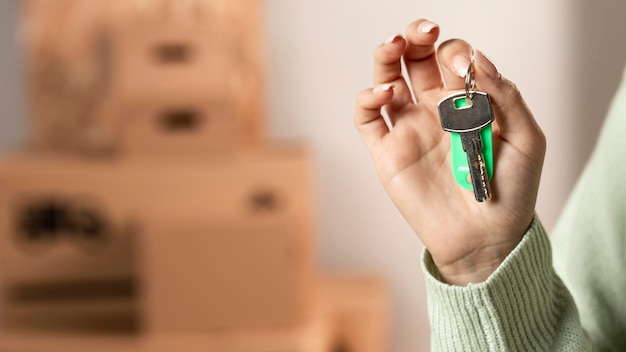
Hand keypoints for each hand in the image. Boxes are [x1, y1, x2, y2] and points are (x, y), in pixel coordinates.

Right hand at [354, 19, 545, 284]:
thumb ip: (506, 97)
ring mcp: (408, 130)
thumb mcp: (526, 139)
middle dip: (417, 37)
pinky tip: (383, 93)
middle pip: (415, 59)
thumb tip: (478, 62)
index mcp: (467, 103)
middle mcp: (434, 111)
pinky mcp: (386, 153)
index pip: (453, 59)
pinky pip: (367, 119)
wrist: (486, 238)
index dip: (456, 52)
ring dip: (385, 56)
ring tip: (393, 45)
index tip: (466, 65)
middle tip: (424, 31)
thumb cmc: (511, 191)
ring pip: (386, 79)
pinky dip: (366, 99)